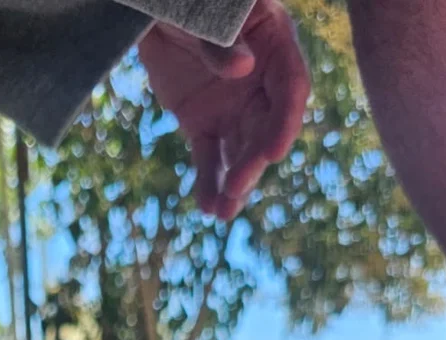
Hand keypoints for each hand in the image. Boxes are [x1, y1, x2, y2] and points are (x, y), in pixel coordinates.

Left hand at [138, 0, 309, 220]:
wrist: (155, 11)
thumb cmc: (188, 1)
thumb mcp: (204, 13)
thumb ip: (222, 42)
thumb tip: (244, 69)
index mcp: (274, 45)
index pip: (290, 89)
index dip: (284, 122)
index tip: (273, 154)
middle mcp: (261, 82)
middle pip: (265, 128)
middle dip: (253, 161)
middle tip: (236, 189)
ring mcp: (234, 106)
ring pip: (240, 151)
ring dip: (234, 183)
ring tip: (223, 212)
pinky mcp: (204, 124)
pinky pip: (209, 158)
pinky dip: (207, 183)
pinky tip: (208, 207)